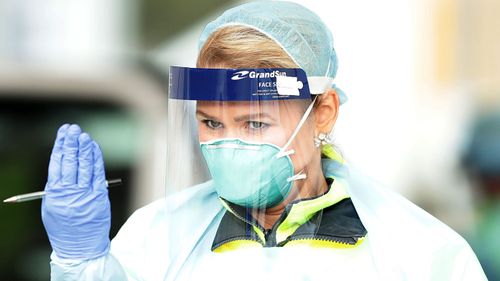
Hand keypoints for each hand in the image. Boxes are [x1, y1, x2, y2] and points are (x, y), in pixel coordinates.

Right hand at [41, 124, 110, 259]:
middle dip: (72, 143)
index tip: (62, 134)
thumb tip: (61, 162)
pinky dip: (96, 159)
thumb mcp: (52, 208)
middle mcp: (70, 194)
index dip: (60, 147)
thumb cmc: (65, 226)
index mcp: (55, 195)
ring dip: (85, 148)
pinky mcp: (100, 197)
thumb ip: (55, 187)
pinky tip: (94, 148)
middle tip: (73, 129)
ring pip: (85, 166)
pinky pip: (98, 174)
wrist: (81, 246)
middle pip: (71, 163)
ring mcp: (86, 195)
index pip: (56, 165)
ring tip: (84, 135)